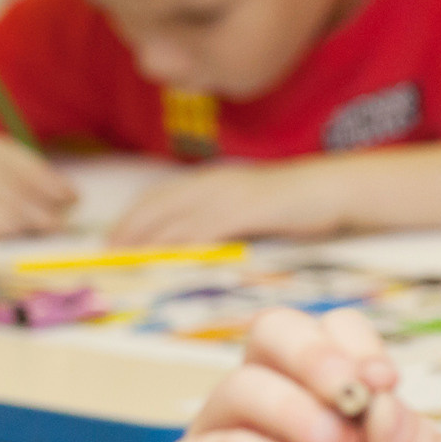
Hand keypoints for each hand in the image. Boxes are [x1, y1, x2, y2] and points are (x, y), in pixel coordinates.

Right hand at [0, 133, 76, 237]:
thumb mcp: (3, 159)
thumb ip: (35, 174)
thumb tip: (70, 197)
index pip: (28, 170)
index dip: (53, 187)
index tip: (74, 198)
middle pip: (15, 200)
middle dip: (43, 216)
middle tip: (59, 227)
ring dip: (24, 231)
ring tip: (39, 234)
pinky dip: (1, 240)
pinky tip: (13, 240)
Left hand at [110, 161, 348, 245]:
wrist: (332, 189)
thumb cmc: (292, 205)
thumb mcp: (246, 210)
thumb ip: (217, 223)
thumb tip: (190, 248)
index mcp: (209, 181)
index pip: (158, 197)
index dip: (132, 218)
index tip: (111, 240)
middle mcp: (212, 183)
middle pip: (158, 205)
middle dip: (129, 229)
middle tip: (108, 255)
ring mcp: (228, 195)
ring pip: (177, 217)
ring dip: (148, 239)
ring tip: (128, 259)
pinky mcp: (247, 209)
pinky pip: (207, 227)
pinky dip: (183, 242)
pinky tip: (168, 256)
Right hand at [163, 308, 439, 441]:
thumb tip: (386, 399)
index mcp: (312, 398)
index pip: (326, 330)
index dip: (357, 345)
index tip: (387, 385)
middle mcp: (260, 407)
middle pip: (271, 331)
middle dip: (318, 353)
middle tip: (355, 393)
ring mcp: (219, 438)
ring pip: (245, 386)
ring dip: (303, 413)